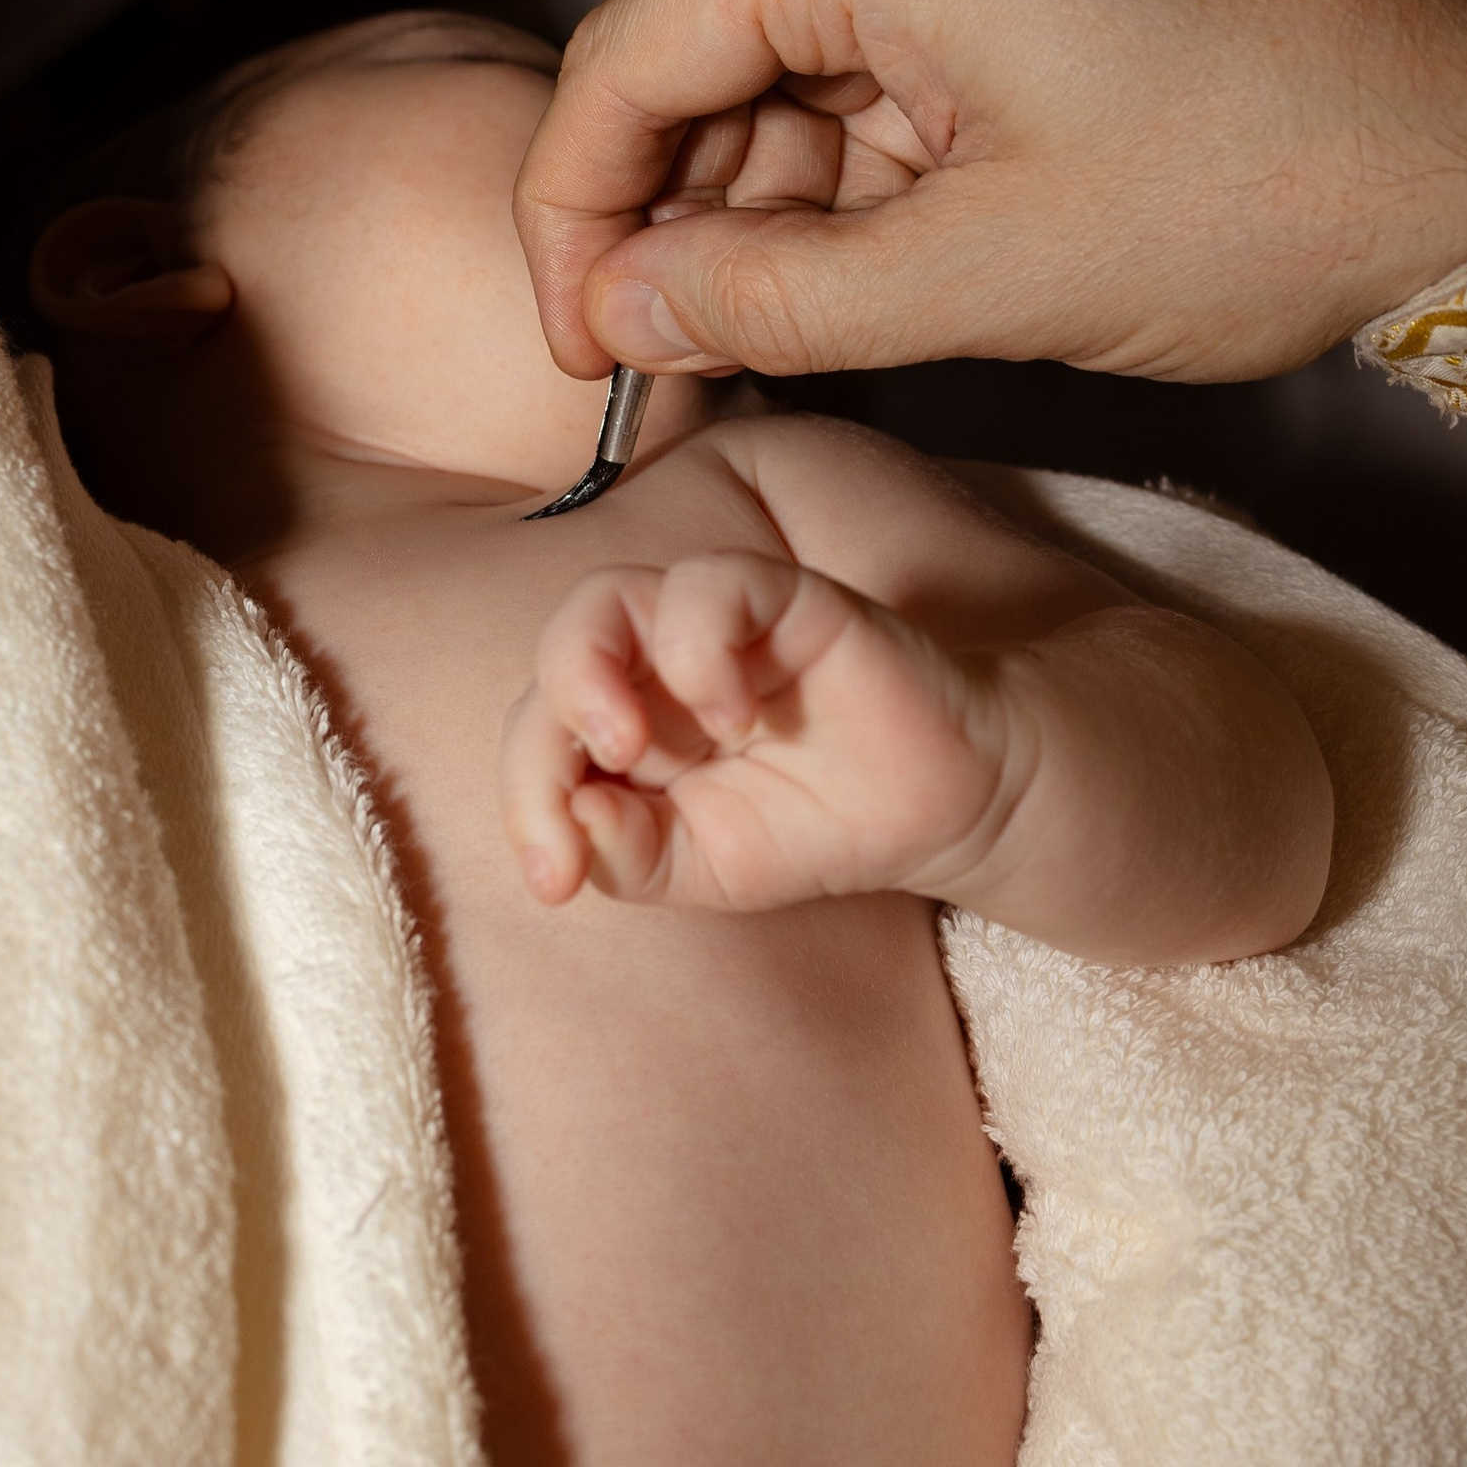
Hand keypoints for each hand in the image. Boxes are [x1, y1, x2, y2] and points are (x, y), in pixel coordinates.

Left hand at [503, 549, 1014, 913]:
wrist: (941, 808)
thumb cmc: (814, 825)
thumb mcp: (706, 870)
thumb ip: (630, 857)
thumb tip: (573, 822)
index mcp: (624, 721)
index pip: (536, 733)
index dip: (526, 802)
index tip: (553, 883)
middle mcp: (654, 662)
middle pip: (553, 657)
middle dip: (540, 738)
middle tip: (584, 800)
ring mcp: (714, 622)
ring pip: (604, 598)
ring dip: (590, 673)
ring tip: (633, 747)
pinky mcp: (780, 595)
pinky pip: (708, 584)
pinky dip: (699, 646)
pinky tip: (737, 715)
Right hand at [515, 0, 1466, 388]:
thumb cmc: (1266, 182)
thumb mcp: (982, 277)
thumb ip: (764, 297)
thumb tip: (616, 314)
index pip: (622, 58)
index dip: (576, 226)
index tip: (582, 358)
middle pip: (700, 42)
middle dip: (688, 212)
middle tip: (696, 375)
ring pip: (791, 43)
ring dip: (788, 192)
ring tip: (830, 330)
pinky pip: (885, 21)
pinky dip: (873, 146)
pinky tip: (904, 259)